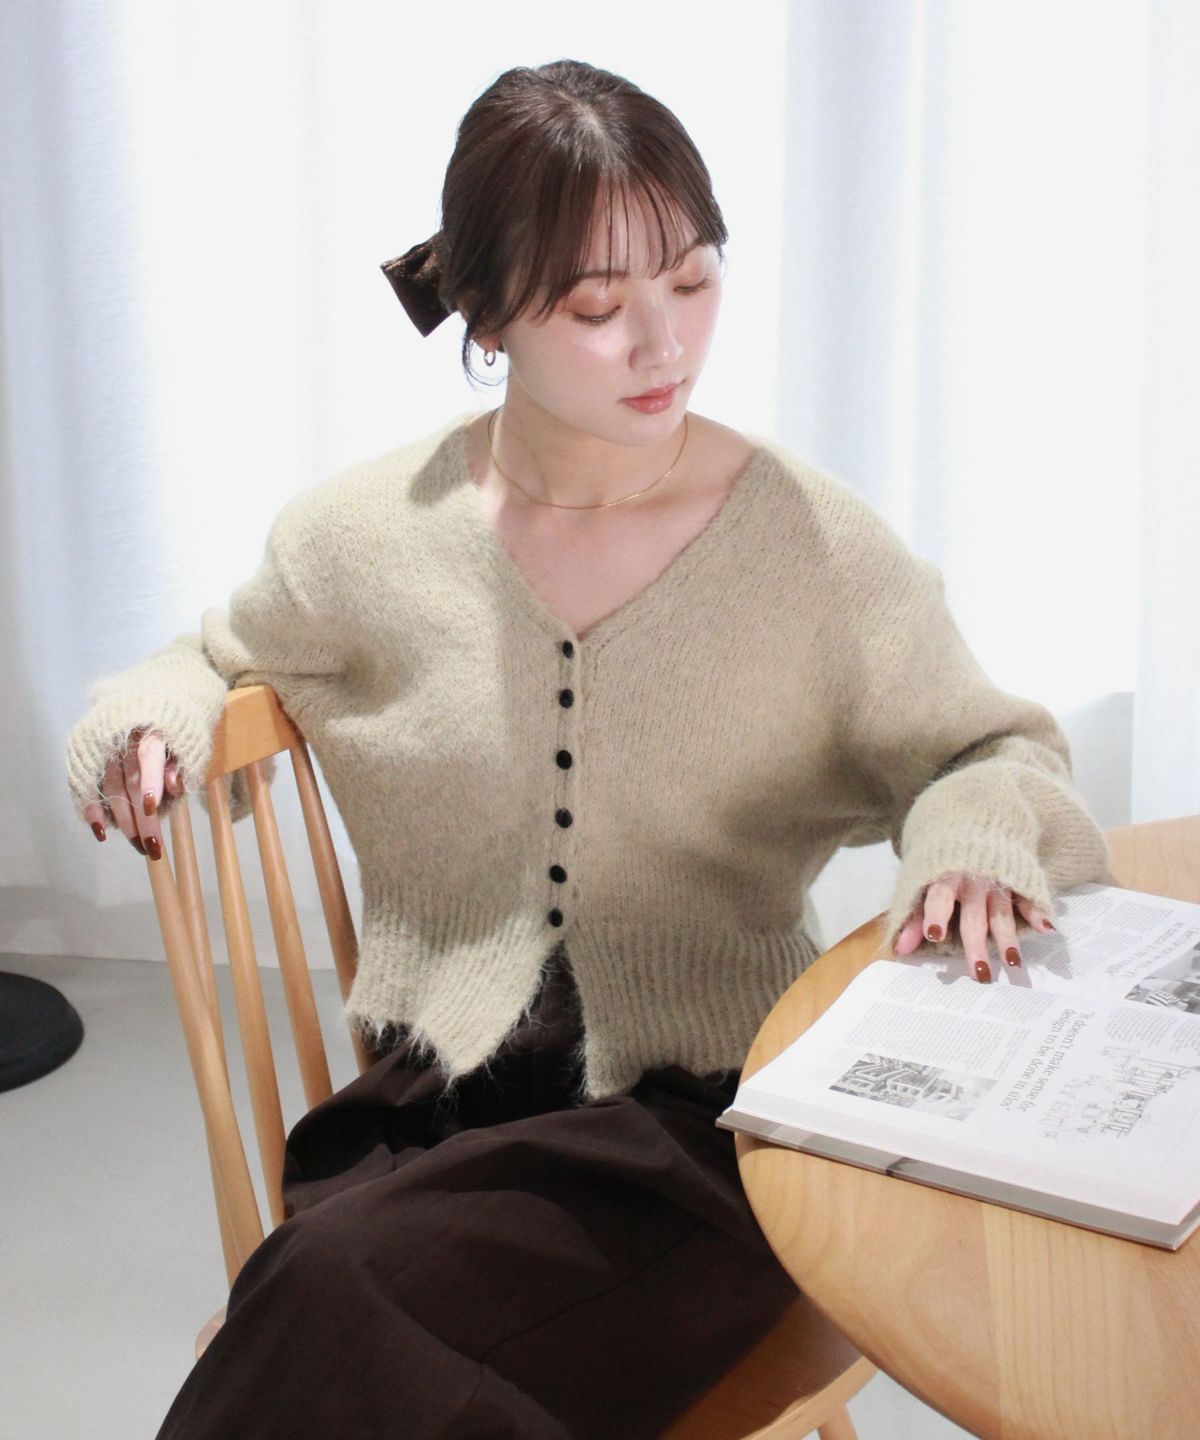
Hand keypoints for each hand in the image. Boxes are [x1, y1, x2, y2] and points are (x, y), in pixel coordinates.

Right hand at [81, 727, 185, 860]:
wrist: (147, 703)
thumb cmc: (173, 730)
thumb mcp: (185, 741)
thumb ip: (180, 764)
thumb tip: (175, 786)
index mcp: (153, 728)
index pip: (149, 755)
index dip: (150, 781)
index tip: (151, 808)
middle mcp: (125, 738)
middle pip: (131, 781)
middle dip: (142, 818)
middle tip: (153, 847)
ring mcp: (105, 748)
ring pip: (112, 788)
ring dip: (124, 821)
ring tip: (139, 846)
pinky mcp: (90, 757)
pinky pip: (90, 787)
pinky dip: (94, 810)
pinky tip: (102, 832)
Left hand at [891, 871, 1054, 982]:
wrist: (973, 821)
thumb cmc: (941, 863)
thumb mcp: (921, 883)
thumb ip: (911, 917)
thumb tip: (899, 950)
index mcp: (945, 877)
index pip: (939, 897)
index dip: (936, 914)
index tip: (934, 934)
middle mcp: (973, 880)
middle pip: (973, 916)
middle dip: (976, 945)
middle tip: (979, 974)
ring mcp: (998, 881)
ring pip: (1002, 914)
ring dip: (1008, 938)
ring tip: (1012, 962)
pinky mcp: (1018, 881)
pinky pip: (1029, 898)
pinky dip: (1038, 912)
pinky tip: (1047, 929)